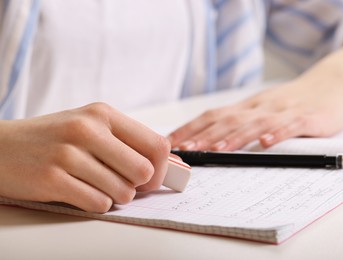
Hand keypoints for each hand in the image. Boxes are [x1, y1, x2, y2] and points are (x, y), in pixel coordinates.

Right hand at [0, 103, 170, 212]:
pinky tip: (81, 192)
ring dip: (115, 196)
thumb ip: (125, 142)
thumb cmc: (53, 138)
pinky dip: (96, 204)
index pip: (157, 144)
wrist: (1, 147)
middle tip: (123, 184)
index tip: (150, 177)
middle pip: (144, 171)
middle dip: (138, 185)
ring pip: (123, 192)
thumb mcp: (90, 126)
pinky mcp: (52, 179)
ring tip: (96, 185)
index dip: (161, 168)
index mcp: (103, 114)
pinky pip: (99, 203)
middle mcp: (87, 130)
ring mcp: (69, 154)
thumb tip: (163, 168)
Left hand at [168, 68, 342, 150]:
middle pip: (228, 120)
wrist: (331, 83)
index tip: (172, 143)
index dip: (191, 129)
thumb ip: (240, 122)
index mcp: (247, 107)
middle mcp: (260, 107)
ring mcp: (283, 111)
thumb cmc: (291, 101)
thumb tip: (209, 138)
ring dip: (233, 137)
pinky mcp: (307, 117)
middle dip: (204, 136)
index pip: (212, 116)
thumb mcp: (262, 109)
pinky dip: (276, 134)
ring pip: (255, 123)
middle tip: (185, 150)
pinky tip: (264, 144)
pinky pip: (290, 125)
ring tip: (216, 150)